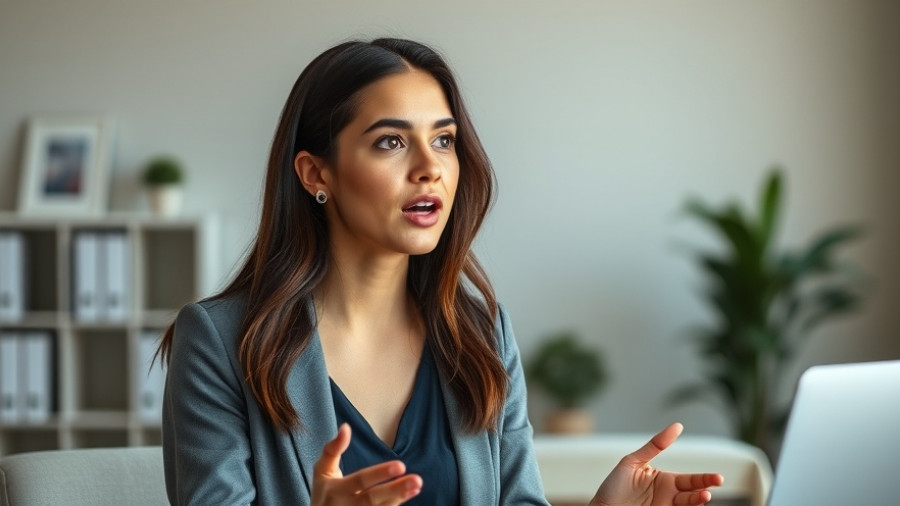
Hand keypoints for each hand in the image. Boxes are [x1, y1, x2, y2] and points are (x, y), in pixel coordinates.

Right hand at [312, 423, 421, 504]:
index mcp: (336, 490)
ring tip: (416, 487)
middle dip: (396, 490)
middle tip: (417, 480)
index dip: (380, 473)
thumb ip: (333, 449)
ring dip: (399, 498)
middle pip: (373, 498)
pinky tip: (409, 496)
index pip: (360, 480)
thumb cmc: (323, 494)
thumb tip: (346, 427)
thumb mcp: (321, 471)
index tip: (401, 465)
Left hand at [590, 423, 723, 505]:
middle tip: (714, 486)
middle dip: (704, 491)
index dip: (704, 479)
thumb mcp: (633, 461)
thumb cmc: (614, 486)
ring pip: (687, 505)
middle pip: (692, 494)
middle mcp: (668, 496)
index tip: (718, 479)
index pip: (690, 480)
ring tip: (704, 497)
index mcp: (664, 481)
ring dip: (697, 501)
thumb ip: (655, 445)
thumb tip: (678, 426)